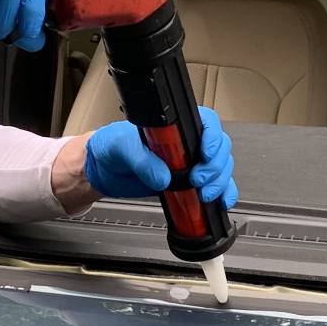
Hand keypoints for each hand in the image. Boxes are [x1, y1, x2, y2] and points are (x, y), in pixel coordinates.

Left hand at [83, 108, 237, 206]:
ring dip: (219, 183)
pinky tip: (221, 202)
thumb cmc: (111, 146)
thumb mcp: (121, 147)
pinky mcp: (190, 183)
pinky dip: (224, 194)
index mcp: (175, 125)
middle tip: (198, 180)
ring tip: (204, 194)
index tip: (206, 154)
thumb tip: (163, 176)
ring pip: (221, 169)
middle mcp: (187, 142)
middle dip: (215, 167)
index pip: (207, 123)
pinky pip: (216, 187)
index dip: (213, 138)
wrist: (103, 169)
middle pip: (220, 149)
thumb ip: (141, 159)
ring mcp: (191, 163)